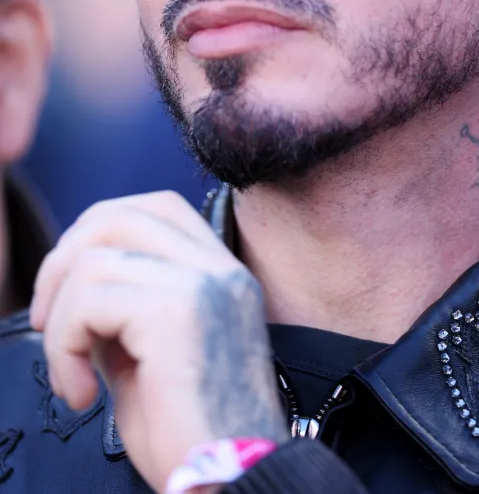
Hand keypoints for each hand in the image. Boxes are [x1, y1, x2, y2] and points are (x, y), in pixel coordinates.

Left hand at [30, 191, 287, 493]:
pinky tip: (84, 392)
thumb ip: (128, 310)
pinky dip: (65, 347)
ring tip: (73, 374)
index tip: (71, 293)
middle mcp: (220, 269)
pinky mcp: (179, 311)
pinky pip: (90, 301)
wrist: (233, 482)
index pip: (157, 208)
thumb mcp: (156, 355)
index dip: (99, 233)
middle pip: (118, 216)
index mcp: (222, 274)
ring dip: (61, 320)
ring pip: (94, 257)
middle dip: (62, 263)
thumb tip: (75, 289)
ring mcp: (204, 283)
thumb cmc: (195, 437)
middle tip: (49, 324)